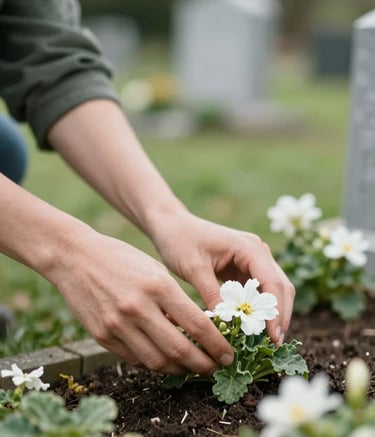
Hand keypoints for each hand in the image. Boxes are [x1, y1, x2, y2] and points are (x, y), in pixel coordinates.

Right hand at [49, 228, 233, 374]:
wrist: (75, 257)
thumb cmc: (120, 258)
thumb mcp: (154, 270)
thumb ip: (173, 301)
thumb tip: (192, 331)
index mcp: (158, 286)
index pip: (197, 324)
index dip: (218, 345)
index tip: (228, 354)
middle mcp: (139, 308)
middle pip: (180, 350)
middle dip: (204, 364)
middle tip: (216, 368)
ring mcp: (118, 324)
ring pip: (157, 362)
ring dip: (180, 369)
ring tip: (192, 367)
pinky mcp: (102, 336)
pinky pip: (135, 359)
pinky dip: (154, 364)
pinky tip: (165, 360)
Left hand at [151, 211, 294, 345]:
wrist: (171, 226)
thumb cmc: (180, 241)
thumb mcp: (194, 268)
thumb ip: (212, 294)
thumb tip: (227, 325)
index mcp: (249, 248)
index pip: (273, 283)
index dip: (276, 312)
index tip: (274, 338)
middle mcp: (257, 252)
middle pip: (280, 287)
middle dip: (279, 316)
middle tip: (274, 345)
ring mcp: (252, 260)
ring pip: (272, 291)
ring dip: (271, 314)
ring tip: (266, 342)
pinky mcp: (243, 269)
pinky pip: (257, 292)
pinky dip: (257, 309)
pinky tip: (250, 327)